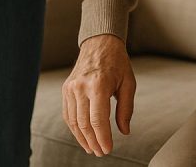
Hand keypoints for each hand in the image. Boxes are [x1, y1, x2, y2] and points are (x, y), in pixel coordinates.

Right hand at [62, 34, 135, 155]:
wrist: (100, 43)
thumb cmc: (117, 63)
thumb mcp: (129, 83)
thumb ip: (126, 109)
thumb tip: (124, 131)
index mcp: (98, 85)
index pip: (97, 120)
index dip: (103, 138)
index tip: (108, 149)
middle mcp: (81, 87)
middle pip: (84, 123)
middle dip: (93, 141)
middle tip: (101, 152)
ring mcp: (71, 88)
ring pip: (73, 121)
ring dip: (82, 138)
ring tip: (92, 148)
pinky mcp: (66, 89)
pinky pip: (68, 113)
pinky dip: (74, 127)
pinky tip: (82, 136)